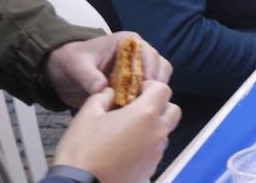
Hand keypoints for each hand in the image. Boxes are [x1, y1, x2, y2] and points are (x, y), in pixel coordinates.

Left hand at [46, 33, 170, 108]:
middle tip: (145, 100)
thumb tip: (102, 89)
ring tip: (139, 107)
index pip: (148, 53)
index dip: (149, 70)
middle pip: (159, 66)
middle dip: (156, 83)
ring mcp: (136, 70)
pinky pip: (146, 91)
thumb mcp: (77, 66)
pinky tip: (134, 111)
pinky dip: (144, 100)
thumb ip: (89, 76)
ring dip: (152, 92)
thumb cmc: (71, 61)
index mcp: (128, 42)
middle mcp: (137, 54)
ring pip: (158, 78)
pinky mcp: (132, 84)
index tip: (145, 87)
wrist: (62, 71)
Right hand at [53, 82, 180, 182]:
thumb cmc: (82, 150)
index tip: (137, 91)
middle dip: (159, 106)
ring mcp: (156, 152)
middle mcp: (157, 132)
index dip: (150, 87)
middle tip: (138, 109)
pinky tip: (126, 149)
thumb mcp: (87, 114)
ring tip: (129, 131)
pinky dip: (147, 145)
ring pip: (165, 132)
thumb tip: (110, 93)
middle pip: (172, 110)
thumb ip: (103, 97)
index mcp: (145, 113)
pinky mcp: (150, 168)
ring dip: (153, 127)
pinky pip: (156, 150)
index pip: (163, 89)